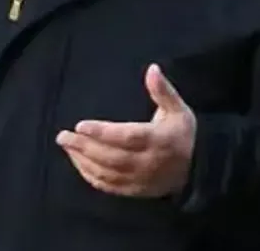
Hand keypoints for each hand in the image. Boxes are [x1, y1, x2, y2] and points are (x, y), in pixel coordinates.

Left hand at [56, 63, 196, 197]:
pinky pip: (108, 186)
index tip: (81, 125)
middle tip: (63, 136)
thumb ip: (162, 90)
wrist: (196, 169)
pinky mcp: (134, 190)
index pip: (127, 137)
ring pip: (106, 172)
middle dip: (84, 146)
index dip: (102, 132)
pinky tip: (78, 162)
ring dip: (82, 160)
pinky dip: (90, 175)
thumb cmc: (182, 134)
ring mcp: (140, 179)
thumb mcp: (178, 109)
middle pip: (111, 156)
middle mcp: (148, 162)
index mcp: (159, 140)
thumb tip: (152, 69)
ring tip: (67, 145)